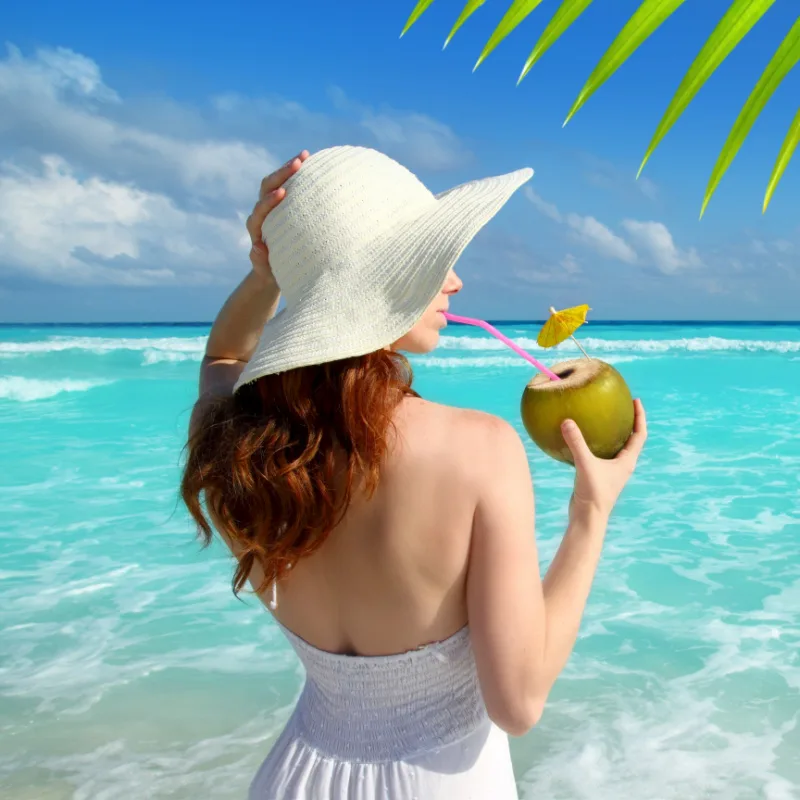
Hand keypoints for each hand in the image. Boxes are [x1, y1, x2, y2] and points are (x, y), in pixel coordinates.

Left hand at [246, 150, 309, 283]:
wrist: (271, 267)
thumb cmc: (270, 271)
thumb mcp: (265, 270)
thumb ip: (259, 261)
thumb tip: (256, 247)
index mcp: (256, 227)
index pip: (261, 210)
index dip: (269, 200)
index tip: (282, 192)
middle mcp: (261, 212)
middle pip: (266, 187)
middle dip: (281, 174)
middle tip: (298, 163)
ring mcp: (271, 206)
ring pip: (276, 182)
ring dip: (289, 168)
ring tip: (305, 156)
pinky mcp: (281, 204)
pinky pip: (287, 185)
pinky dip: (297, 175)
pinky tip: (312, 164)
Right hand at [563, 399, 646, 519]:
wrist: (587, 518)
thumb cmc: (593, 494)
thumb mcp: (585, 465)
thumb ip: (577, 443)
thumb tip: (567, 421)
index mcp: (627, 461)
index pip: (639, 435)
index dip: (640, 417)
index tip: (635, 401)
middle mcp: (622, 465)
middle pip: (630, 439)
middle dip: (627, 421)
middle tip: (619, 405)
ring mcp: (610, 471)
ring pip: (614, 446)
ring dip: (611, 432)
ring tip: (601, 417)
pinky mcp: (597, 475)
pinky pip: (597, 454)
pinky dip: (592, 443)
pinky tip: (578, 437)